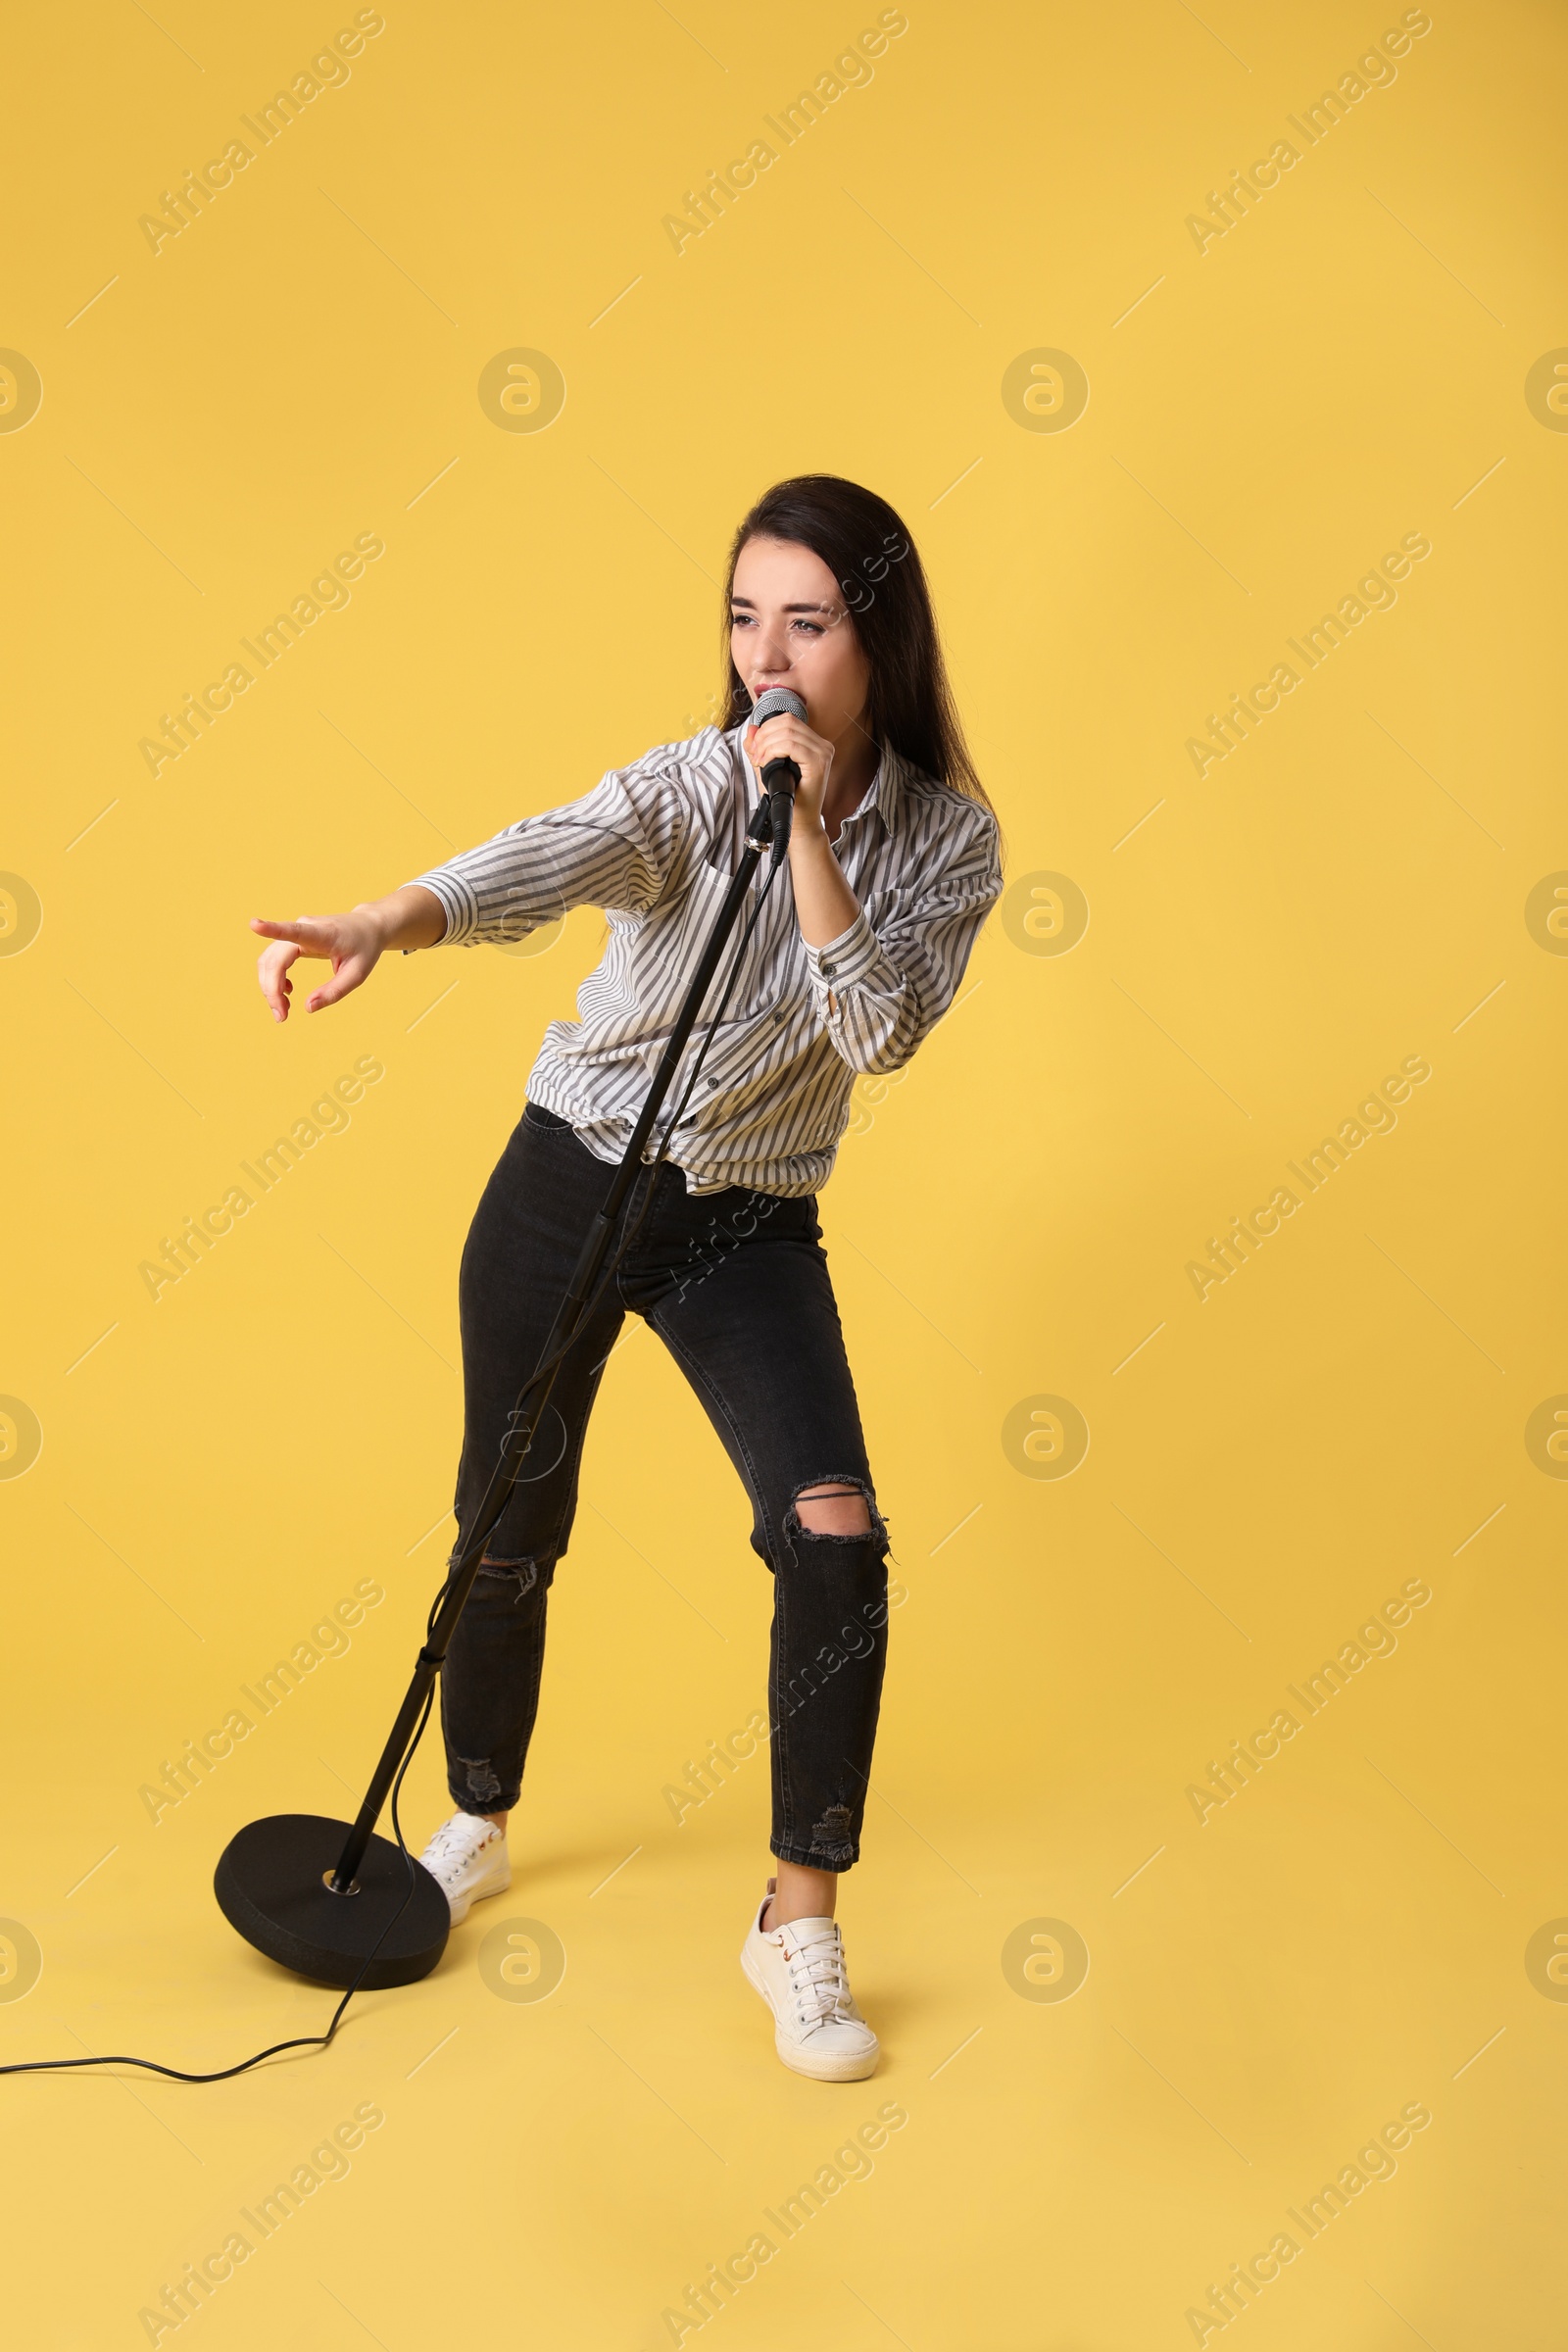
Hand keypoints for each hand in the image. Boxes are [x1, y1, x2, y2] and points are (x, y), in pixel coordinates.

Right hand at [251, 908, 384, 1021]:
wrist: (368, 927)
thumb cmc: (364, 948)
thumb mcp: (357, 974)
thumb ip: (334, 991)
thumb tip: (307, 1008)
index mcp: (322, 933)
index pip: (293, 931)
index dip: (272, 929)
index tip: (254, 924)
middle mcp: (303, 927)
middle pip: (274, 960)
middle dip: (272, 990)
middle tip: (281, 1017)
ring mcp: (295, 931)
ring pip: (269, 961)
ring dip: (270, 987)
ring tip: (284, 1010)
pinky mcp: (292, 939)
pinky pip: (273, 960)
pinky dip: (274, 979)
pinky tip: (288, 992)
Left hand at [744, 708, 834, 835]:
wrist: (800, 824)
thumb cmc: (789, 800)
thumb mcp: (769, 769)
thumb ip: (760, 748)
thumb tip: (751, 729)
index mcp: (814, 743)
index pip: (788, 720)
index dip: (766, 729)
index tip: (755, 749)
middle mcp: (822, 745)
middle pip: (787, 722)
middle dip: (764, 736)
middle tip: (755, 755)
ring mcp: (823, 753)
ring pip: (787, 731)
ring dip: (766, 744)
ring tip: (759, 761)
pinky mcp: (819, 763)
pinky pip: (791, 745)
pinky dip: (773, 751)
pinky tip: (766, 763)